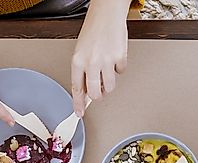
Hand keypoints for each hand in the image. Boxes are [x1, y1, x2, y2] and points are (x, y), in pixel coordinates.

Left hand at [70, 0, 130, 114]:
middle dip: (98, 94)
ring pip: (110, 86)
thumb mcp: (81, 51)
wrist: (107, 14)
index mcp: (78, 60)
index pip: (77, 88)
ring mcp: (106, 61)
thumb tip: (86, 90)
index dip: (78, 103)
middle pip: (95, 93)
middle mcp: (91, 62)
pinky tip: (114, 56)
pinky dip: (119, 67)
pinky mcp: (119, 58)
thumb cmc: (94, 29)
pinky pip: (121, 72)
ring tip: (107, 68)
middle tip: (100, 89)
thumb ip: (83, 70)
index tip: (79, 113)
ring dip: (109, 82)